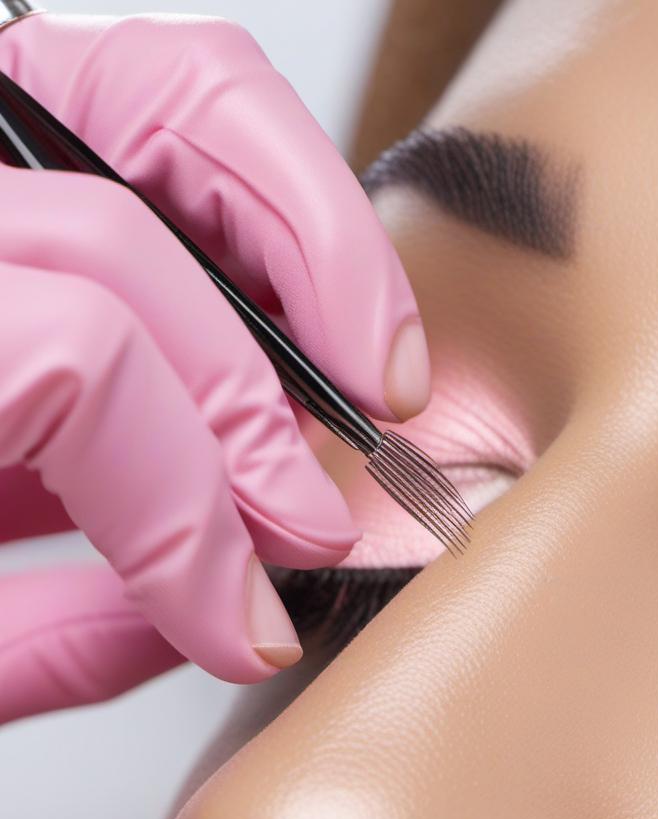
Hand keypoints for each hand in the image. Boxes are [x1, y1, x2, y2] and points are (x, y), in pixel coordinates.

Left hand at [0, 13, 429, 722]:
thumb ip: (53, 634)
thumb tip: (216, 611)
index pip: (74, 366)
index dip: (189, 512)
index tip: (245, 622)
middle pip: (136, 224)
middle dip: (267, 392)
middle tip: (323, 502)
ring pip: (179, 97)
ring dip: (320, 249)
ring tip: (375, 372)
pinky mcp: (18, 125)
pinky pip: (170, 115)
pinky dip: (277, 201)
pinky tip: (321, 302)